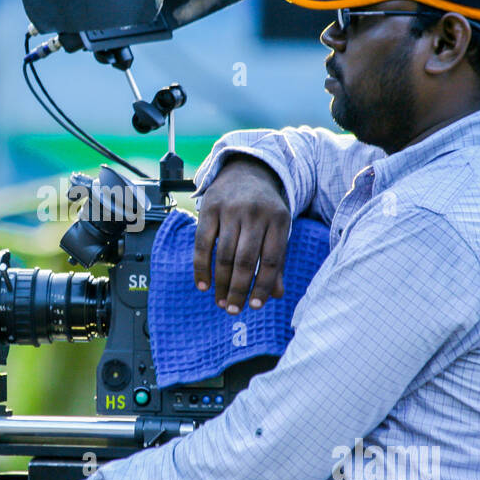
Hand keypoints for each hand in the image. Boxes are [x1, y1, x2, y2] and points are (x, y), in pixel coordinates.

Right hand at [194, 155, 290, 313]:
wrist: (247, 170)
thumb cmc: (265, 208)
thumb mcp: (277, 229)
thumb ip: (276, 261)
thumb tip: (275, 295)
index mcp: (279, 220)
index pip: (270, 260)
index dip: (262, 286)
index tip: (254, 306)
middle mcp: (255, 213)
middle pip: (245, 260)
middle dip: (238, 289)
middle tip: (232, 309)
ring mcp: (231, 209)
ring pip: (223, 254)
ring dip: (220, 283)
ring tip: (220, 301)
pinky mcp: (209, 207)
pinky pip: (202, 243)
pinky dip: (201, 267)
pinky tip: (203, 285)